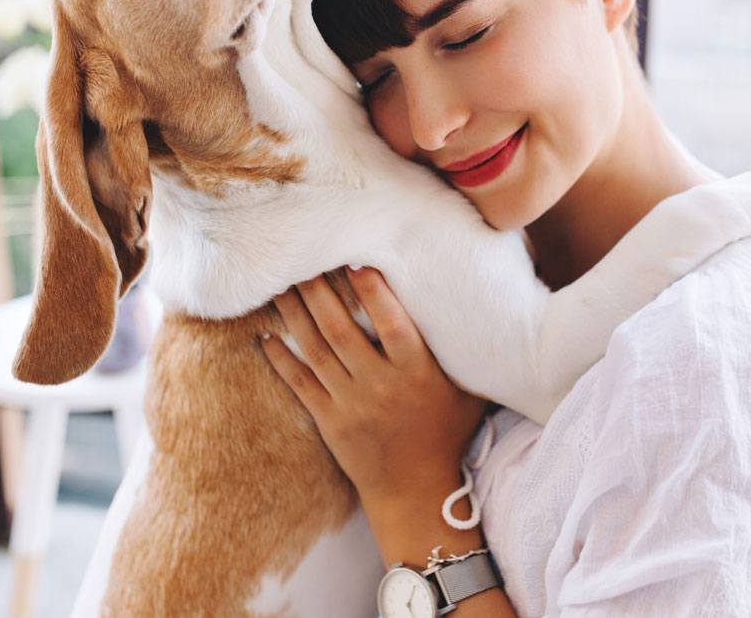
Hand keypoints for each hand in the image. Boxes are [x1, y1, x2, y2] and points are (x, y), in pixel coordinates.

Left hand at [259, 267, 488, 509]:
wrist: (416, 491)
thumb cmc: (446, 434)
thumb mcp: (469, 394)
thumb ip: (467, 356)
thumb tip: (485, 311)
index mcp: (417, 373)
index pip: (392, 324)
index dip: (373, 292)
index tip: (356, 260)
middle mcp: (381, 386)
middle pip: (342, 331)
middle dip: (319, 292)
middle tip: (302, 259)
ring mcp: (351, 404)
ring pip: (316, 351)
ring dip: (295, 315)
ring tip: (280, 284)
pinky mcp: (329, 422)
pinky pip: (300, 384)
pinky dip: (282, 359)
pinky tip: (266, 337)